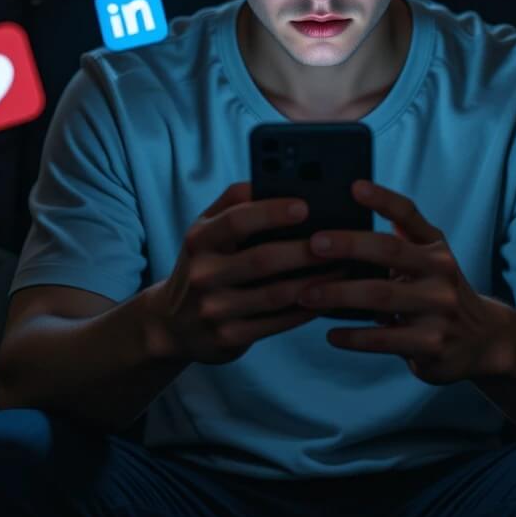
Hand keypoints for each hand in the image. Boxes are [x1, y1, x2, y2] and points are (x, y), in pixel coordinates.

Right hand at [150, 182, 346, 366]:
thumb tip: (272, 178)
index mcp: (199, 240)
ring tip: (343, 268)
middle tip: (339, 240)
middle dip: (305, 250)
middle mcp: (203, 274)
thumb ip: (234, 202)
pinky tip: (328, 297)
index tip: (305, 205)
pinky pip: (278, 322)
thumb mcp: (205, 230)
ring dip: (315, 281)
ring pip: (276, 294)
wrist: (172, 324)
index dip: (272, 212)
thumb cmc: (204, 263)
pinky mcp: (229, 338)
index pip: (236, 221)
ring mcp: (215, 309)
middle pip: (262, 259)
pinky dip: (307, 309)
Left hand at [296, 180, 515, 385]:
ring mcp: (439, 307)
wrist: (483, 340)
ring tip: (306, 293)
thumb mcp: (427, 262)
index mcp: (434, 246)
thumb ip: (397, 243)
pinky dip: (354, 336)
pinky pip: (385, 338)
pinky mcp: (432, 343)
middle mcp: (441, 271)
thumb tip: (340, 223)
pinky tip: (331, 334)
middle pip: (390, 250)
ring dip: (339, 293)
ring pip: (381, 296)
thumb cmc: (436, 293)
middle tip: (313, 243)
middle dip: (349, 245)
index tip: (354, 186)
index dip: (383, 199)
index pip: (409, 214)